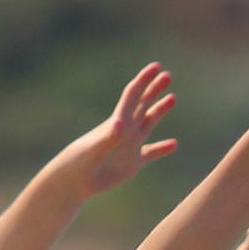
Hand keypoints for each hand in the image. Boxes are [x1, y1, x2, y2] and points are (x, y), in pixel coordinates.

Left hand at [67, 63, 179, 198]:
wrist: (74, 182)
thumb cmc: (80, 163)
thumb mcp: (95, 148)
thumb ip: (109, 136)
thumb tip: (122, 124)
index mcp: (117, 122)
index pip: (133, 96)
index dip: (144, 80)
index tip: (157, 67)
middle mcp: (125, 131)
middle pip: (142, 104)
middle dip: (154, 89)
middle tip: (167, 75)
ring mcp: (130, 146)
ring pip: (148, 123)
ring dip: (159, 111)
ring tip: (172, 98)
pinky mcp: (132, 163)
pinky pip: (151, 153)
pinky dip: (162, 149)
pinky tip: (174, 144)